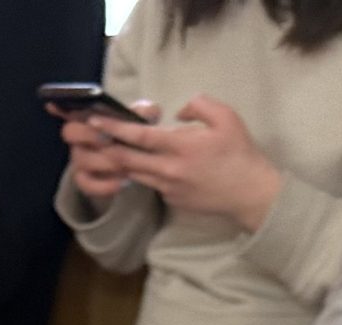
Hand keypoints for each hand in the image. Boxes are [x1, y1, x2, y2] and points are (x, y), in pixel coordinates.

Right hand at [59, 111, 134, 200]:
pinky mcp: (86, 180)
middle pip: (69, 132)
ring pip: (81, 159)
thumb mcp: (144, 118)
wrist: (140, 160)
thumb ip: (143, 111)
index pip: (70, 108)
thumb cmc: (136, 132)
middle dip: (87, 134)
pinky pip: (87, 184)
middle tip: (108, 139)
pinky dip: (104, 185)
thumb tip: (141, 112)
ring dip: (103, 161)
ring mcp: (80, 159)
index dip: (60, 107)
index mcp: (89, 115)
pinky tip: (121, 182)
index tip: (54, 105)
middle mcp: (80, 136)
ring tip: (124, 164)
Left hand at [100, 95, 283, 231]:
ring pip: (134, 174)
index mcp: (180, 147)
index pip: (138, 136)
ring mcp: (168, 189)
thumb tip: (177, 112)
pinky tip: (141, 166)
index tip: (96, 121)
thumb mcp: (227, 118)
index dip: (114, 128)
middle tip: (91, 137)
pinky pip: (151, 184)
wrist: (250, 193)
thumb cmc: (240, 153)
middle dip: (106, 147)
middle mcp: (168, 170)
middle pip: (126, 160)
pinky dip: (142, 174)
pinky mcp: (171, 201)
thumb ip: (199, 106)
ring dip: (120, 163)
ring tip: (109, 150)